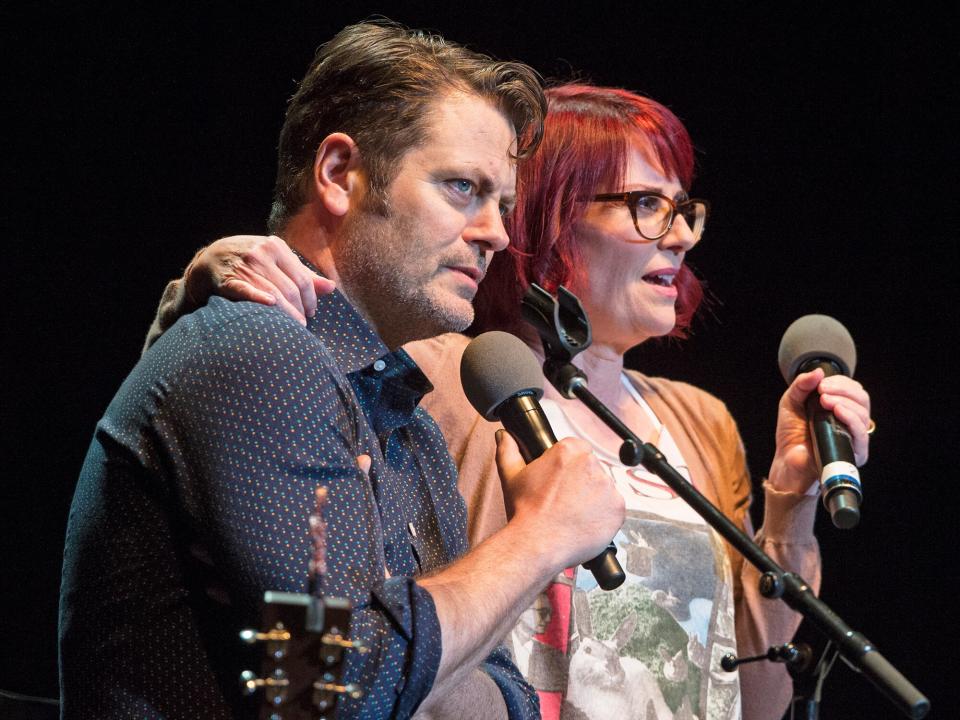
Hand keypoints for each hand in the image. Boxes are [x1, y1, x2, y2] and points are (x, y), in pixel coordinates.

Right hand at [183, 235, 334, 324]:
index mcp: (276, 246)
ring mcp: (245, 265)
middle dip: (299, 310)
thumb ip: (303, 274)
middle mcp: (262, 253)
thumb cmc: (250, 261)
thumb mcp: (276, 260)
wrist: (211, 258)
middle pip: (290, 289)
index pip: (302, 279)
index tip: (311, 312)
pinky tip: (271, 308)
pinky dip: (260, 299)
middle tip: (302, 325)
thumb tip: (331, 287)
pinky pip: (248, 291)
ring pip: (274, 294)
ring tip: (293, 329)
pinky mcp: (229, 279)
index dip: (310, 299)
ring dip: (287, 314)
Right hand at [495, 431, 624, 569]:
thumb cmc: (525, 511)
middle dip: (581, 482)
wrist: (537, 543)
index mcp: (569, 450)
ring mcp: (608, 486)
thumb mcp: (511, 476)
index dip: (568, 467)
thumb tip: (504, 435)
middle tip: (564, 500)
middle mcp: (591, 464)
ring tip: (573, 514)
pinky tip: (584, 523)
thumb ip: (508, 450)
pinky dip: (603, 516)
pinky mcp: (618, 508)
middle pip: (592, 469)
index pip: (577, 449)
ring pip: (603, 489)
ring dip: (594, 499)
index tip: (560, 482)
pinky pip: (614, 509)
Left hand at [769, 368, 871, 493]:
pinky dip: (851, 418)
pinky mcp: (854, 452)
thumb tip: (818, 371)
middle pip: (862, 399)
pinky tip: (838, 411)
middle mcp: (851, 421)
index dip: (841, 383)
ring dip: (845, 402)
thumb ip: (802, 385)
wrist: (786, 460)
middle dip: (844, 390)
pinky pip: (861, 434)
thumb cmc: (791, 433)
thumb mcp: (791, 402)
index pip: (853, 390)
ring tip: (825, 400)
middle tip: (823, 391)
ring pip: (863, 414)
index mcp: (841, 408)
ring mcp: (854, 437)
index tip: (822, 383)